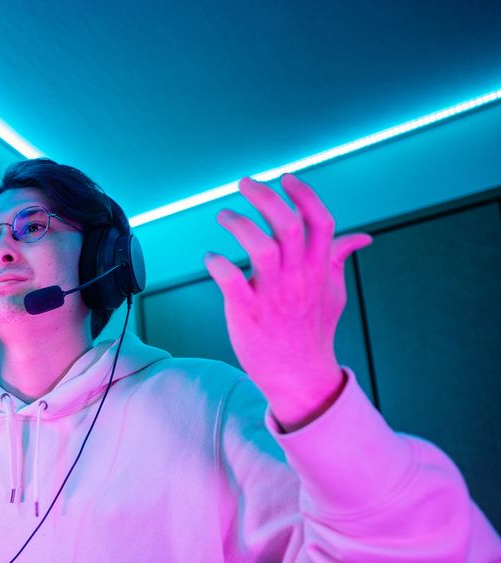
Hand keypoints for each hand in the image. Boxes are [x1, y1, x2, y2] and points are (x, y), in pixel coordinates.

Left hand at [204, 174, 371, 430]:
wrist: (299, 375)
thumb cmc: (312, 330)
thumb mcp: (334, 292)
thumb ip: (339, 259)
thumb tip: (361, 238)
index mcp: (319, 268)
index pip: (320, 221)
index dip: (304, 195)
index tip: (286, 178)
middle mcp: (298, 277)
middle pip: (288, 226)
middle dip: (265, 198)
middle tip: (244, 184)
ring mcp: (273, 294)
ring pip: (261, 247)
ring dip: (239, 225)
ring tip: (224, 216)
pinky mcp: (248, 312)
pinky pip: (231, 280)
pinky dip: (217, 263)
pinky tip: (210, 257)